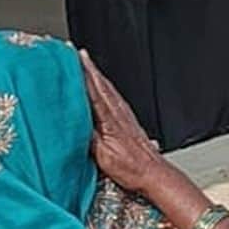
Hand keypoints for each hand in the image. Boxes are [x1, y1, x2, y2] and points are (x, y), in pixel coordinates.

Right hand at [80, 50, 164, 194]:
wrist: (154, 174)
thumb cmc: (131, 169)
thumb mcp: (103, 156)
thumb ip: (89, 136)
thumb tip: (76, 121)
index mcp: (110, 120)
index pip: (94, 92)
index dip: (83, 75)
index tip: (73, 59)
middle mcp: (119, 114)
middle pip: (102, 86)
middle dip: (89, 69)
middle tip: (77, 53)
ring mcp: (125, 117)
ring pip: (109, 91)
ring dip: (97, 76)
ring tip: (87, 64)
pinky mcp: (129, 122)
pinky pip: (114, 99)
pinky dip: (106, 89)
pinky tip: (103, 88)